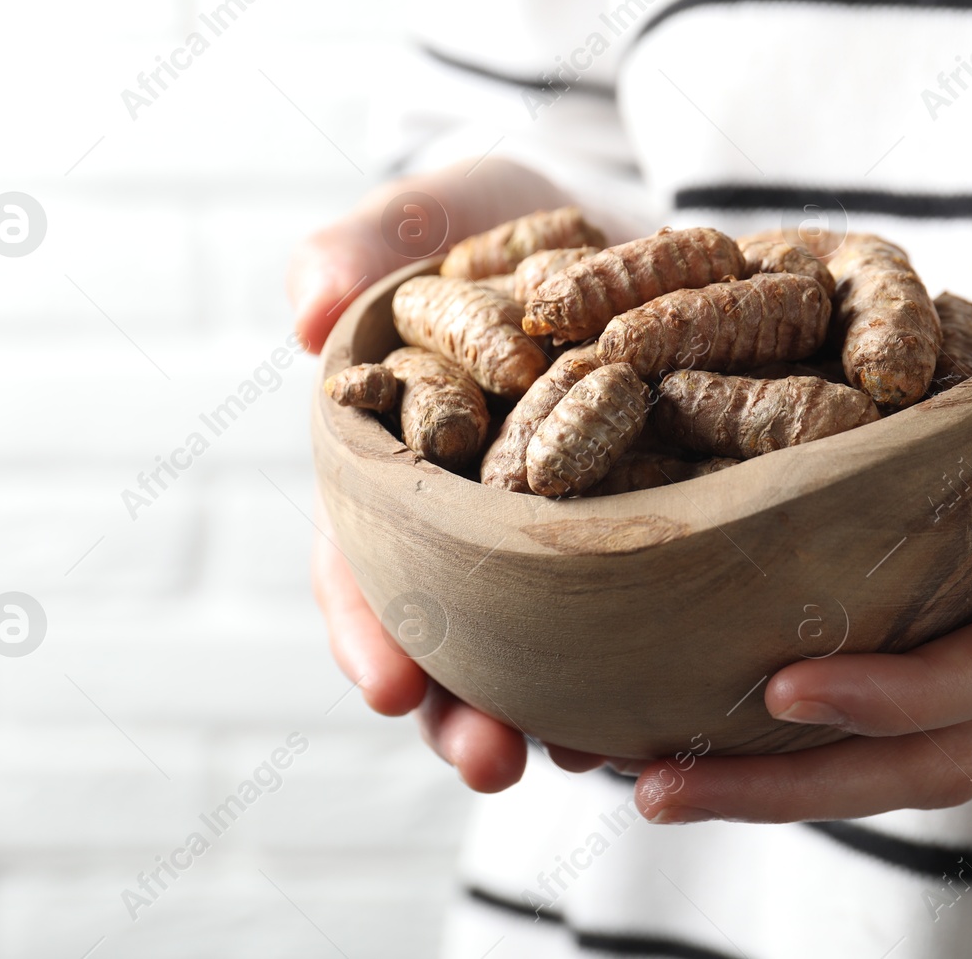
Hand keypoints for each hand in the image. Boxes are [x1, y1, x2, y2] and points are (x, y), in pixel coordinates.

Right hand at [294, 156, 604, 790]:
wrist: (617, 218)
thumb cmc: (498, 219)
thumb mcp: (436, 212)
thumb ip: (365, 246)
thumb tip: (306, 312)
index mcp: (394, 467)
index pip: (360, 559)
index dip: (367, 624)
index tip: (388, 684)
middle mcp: (466, 521)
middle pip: (450, 632)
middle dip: (460, 706)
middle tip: (488, 760)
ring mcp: (551, 538)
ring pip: (540, 644)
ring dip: (551, 711)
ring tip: (582, 759)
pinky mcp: (639, 531)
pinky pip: (635, 607)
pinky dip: (640, 658)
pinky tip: (666, 707)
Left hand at [630, 212, 971, 823]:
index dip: (896, 693)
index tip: (776, 689)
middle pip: (944, 745)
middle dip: (802, 780)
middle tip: (654, 782)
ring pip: (927, 735)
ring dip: (795, 768)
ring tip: (657, 762)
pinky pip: (927, 678)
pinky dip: (830, 709)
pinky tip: (731, 688)